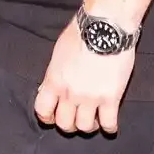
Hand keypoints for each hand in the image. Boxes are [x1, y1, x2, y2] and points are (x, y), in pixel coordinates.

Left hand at [34, 18, 132, 135]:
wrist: (104, 27)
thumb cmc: (81, 34)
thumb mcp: (58, 54)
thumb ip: (54, 74)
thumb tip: (52, 86)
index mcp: (54, 81)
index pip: (42, 110)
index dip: (47, 117)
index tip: (53, 117)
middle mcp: (69, 93)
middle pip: (64, 123)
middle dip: (69, 125)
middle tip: (76, 119)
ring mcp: (90, 97)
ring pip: (85, 127)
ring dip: (89, 126)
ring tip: (94, 120)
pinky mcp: (111, 98)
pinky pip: (109, 123)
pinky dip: (109, 127)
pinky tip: (110, 123)